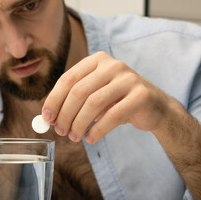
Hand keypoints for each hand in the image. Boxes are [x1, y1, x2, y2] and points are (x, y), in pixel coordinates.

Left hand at [42, 51, 171, 142]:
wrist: (154, 107)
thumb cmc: (117, 101)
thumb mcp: (94, 95)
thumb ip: (73, 101)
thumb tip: (48, 118)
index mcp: (96, 61)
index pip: (68, 79)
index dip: (54, 99)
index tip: (46, 118)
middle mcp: (112, 65)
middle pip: (78, 91)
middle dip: (65, 115)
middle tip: (60, 131)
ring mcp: (128, 78)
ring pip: (93, 103)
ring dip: (79, 124)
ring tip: (74, 137)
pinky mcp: (141, 95)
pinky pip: (112, 116)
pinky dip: (97, 130)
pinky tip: (90, 139)